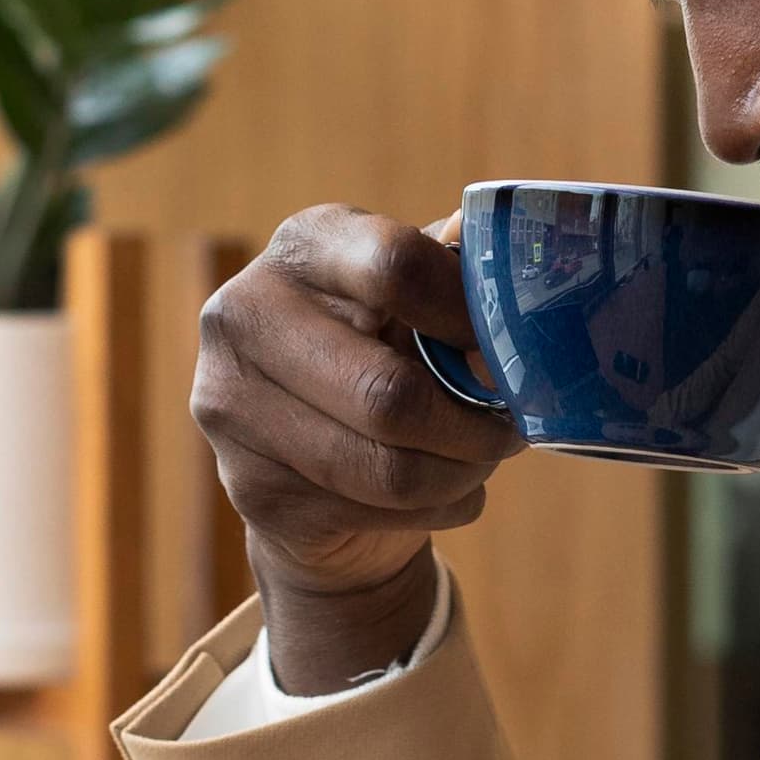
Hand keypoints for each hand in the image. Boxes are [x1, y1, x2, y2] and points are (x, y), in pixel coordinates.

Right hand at [190, 207, 518, 690]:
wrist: (308, 454)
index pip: (396, 266)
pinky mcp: (248, 486)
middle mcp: (246, 314)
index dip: (470, 317)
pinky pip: (371, 514)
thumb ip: (460, 287)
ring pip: (387, 469)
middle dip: (475, 427)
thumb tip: (526, 298)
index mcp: (306, 245)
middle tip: (511, 431)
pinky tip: (438, 491)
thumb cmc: (383, 354)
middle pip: (390, 394)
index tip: (508, 352)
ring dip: (460, 474)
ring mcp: (232, 404)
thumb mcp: (416, 305)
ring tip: (481, 461)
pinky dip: (432, 509)